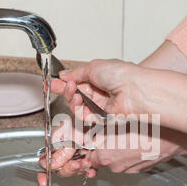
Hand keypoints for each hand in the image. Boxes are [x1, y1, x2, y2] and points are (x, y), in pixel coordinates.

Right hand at [54, 59, 186, 131]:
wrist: (135, 91)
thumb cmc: (122, 75)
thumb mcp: (94, 67)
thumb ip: (76, 73)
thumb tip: (63, 75)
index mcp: (98, 77)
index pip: (75, 81)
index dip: (62, 83)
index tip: (50, 82)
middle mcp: (98, 92)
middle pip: (73, 95)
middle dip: (65, 90)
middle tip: (60, 86)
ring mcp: (99, 106)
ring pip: (76, 107)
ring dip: (71, 100)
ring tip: (75, 93)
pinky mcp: (101, 118)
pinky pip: (84, 117)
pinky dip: (79, 111)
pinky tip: (81, 103)